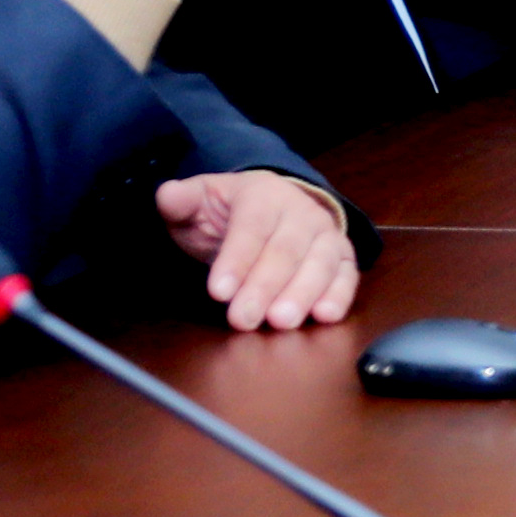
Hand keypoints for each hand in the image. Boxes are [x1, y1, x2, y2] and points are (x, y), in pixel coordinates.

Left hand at [155, 169, 360, 330]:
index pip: (252, 227)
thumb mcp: (199, 201)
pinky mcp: (342, 256)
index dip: (236, 259)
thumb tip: (168, 195)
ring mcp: (325, 234)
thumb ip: (181, 200)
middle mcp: (301, 212)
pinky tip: (325, 315)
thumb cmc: (229, 213)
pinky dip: (340, 294)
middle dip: (265, 286)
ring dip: (304, 293)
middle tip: (243, 319)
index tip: (218, 291)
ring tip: (281, 322)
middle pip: (287, 250)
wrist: (271, 208)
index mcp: (264, 195)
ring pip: (321, 262)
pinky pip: (347, 274)